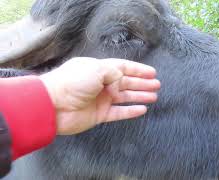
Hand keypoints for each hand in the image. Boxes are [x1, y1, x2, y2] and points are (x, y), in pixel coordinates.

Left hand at [40, 57, 159, 134]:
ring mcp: (101, 100)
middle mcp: (101, 84)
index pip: (123, 67)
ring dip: (139, 96)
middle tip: (157, 85)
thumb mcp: (96, 69)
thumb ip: (114, 72)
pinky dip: (130, 111)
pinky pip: (119, 112)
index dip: (138, 70)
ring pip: (125, 97)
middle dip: (142, 83)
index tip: (152, 72)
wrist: (53, 105)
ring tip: (154, 96)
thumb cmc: (73, 82)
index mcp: (99, 70)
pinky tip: (142, 110)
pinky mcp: (99, 114)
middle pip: (126, 82)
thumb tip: (121, 80)